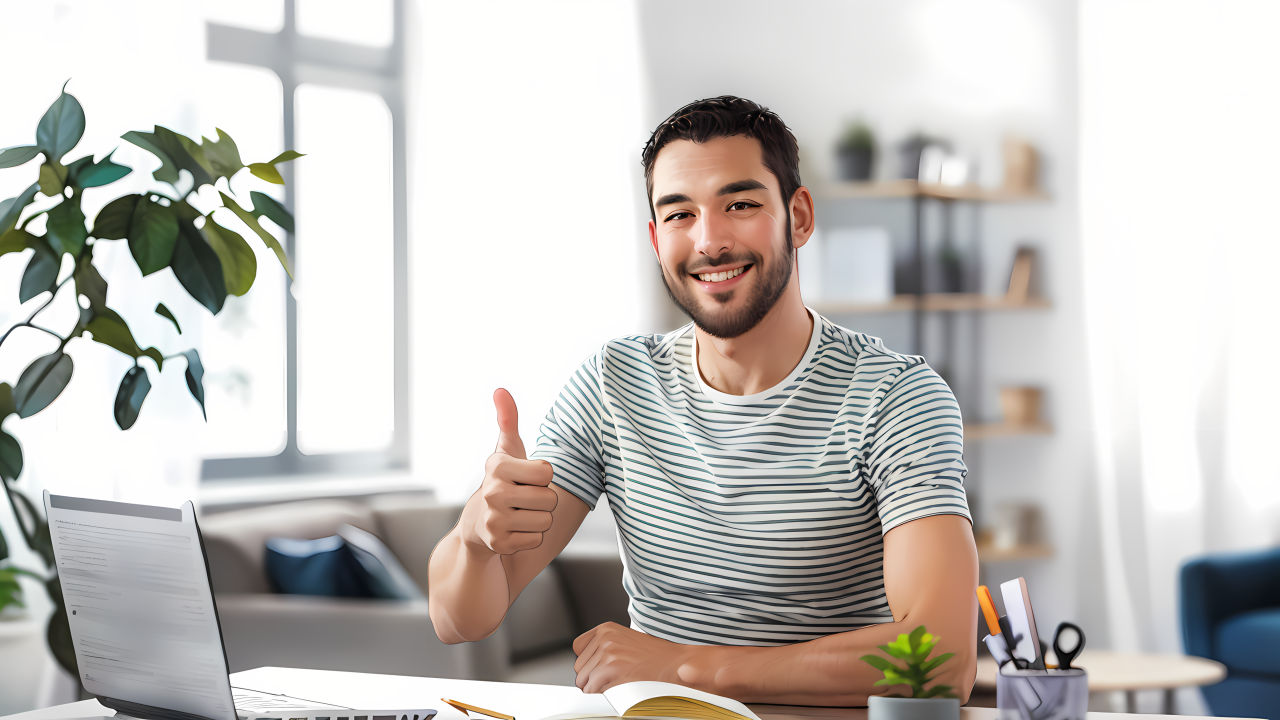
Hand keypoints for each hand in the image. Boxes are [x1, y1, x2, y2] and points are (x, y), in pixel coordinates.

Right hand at [466, 389, 557, 554]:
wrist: (477, 524)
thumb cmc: (503, 481)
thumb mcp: (506, 451)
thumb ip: (508, 420)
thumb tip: (501, 390)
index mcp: (498, 467)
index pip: (548, 472)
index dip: (543, 476)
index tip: (526, 478)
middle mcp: (493, 493)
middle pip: (550, 499)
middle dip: (543, 500)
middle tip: (523, 499)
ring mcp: (494, 520)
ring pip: (546, 521)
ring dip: (538, 519)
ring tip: (520, 514)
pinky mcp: (499, 544)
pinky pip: (537, 540)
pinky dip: (530, 537)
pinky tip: (515, 530)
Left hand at [573, 622, 707, 692]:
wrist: (679, 663)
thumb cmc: (657, 657)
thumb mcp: (627, 642)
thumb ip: (606, 649)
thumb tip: (586, 668)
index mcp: (606, 629)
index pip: (578, 649)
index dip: (589, 663)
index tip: (601, 668)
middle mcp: (604, 638)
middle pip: (579, 669)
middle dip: (593, 678)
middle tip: (616, 679)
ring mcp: (608, 653)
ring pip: (585, 682)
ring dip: (599, 689)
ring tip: (621, 683)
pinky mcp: (611, 669)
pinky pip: (594, 691)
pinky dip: (605, 696)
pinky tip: (622, 690)